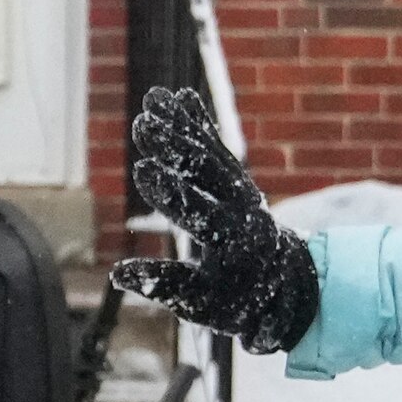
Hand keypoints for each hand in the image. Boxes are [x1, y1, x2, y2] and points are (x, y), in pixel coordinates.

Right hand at [105, 87, 323, 351]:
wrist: (284, 285)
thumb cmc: (235, 301)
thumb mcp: (201, 303)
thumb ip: (163, 285)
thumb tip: (118, 274)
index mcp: (231, 243)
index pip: (196, 213)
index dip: (169, 192)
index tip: (141, 170)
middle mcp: (241, 209)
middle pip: (205, 172)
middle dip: (173, 148)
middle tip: (142, 124)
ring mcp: (242, 189)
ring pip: (209, 152)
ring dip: (181, 125)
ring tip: (152, 99)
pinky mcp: (237, 179)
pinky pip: (215, 146)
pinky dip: (197, 122)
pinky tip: (178, 97)